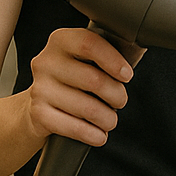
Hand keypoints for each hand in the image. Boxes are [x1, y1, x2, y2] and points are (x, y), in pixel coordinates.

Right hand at [23, 27, 133, 147]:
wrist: (39, 105)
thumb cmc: (74, 79)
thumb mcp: (87, 59)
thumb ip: (109, 53)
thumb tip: (137, 51)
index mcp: (61, 41)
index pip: (89, 43)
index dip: (114, 61)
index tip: (127, 75)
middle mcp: (46, 62)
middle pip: (94, 80)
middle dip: (116, 95)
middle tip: (120, 101)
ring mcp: (39, 89)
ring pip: (88, 108)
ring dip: (108, 119)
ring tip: (110, 120)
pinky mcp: (38, 114)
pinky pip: (75, 128)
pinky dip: (94, 135)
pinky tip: (99, 134)